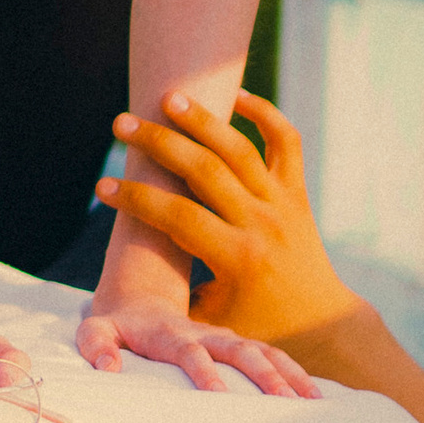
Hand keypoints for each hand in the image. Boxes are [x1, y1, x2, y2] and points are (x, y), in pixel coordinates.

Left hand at [73, 257, 319, 399]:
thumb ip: (96, 345)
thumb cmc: (117, 326)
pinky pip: (272, 356)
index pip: (189, 351)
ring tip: (314, 402)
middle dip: (264, 374)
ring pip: (264, 352)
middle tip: (286, 402)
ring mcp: (226, 338)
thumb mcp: (96, 330)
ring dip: (289, 374)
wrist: (140, 301)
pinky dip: (294, 373)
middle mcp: (205, 333)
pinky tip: (317, 397)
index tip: (218, 394)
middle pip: (240, 350)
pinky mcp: (239, 345)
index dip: (203, 370)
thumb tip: (108, 367)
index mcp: (171, 332)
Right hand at [99, 85, 361, 354]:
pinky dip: (264, 113)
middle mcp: (263, 225)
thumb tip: (120, 279)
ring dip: (203, 120)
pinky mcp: (297, 192)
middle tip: (121, 124)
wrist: (322, 324)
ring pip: (241, 149)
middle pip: (206, 171)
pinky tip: (236, 95)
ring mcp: (283, 204)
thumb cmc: (255, 327)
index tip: (101, 187)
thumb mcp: (210, 321)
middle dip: (159, 144)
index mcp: (238, 259)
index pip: (180, 218)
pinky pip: (286, 142)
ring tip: (168, 97)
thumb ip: (172, 297)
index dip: (137, 200)